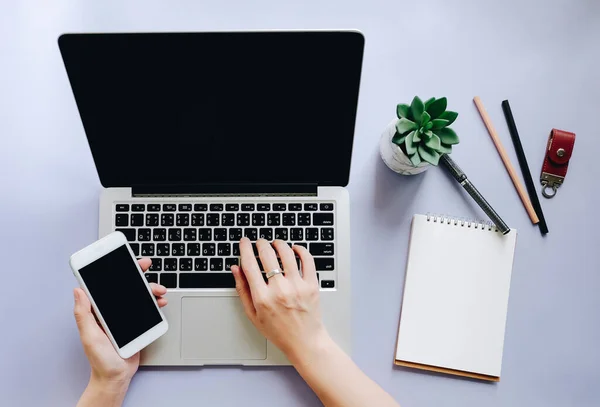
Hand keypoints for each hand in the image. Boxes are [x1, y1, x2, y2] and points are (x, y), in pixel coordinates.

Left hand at [73, 258, 167, 387]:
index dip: (115, 269)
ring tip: (158, 290)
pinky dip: (156, 302)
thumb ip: (83, 313)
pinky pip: (148, 308)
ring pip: (140, 295)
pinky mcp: (138, 323)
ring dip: (150, 288)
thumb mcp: (89, 335)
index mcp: (99, 310)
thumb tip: (77, 291)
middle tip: (145, 265)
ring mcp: (126, 316)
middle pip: (126, 286)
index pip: (107, 285)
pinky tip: (160, 301)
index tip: (123, 259)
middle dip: (137, 273)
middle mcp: (113, 310)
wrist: (116, 377)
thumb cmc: (100, 359)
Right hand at [231, 238, 330, 362]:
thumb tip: (236, 269)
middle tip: (260, 242)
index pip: (250, 265)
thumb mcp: (253, 314)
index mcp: (263, 298)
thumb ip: (243, 290)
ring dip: (279, 244)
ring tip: (275, 244)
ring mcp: (297, 286)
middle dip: (261, 243)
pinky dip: (300, 250)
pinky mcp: (312, 285)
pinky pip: (307, 260)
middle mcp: (280, 290)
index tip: (244, 242)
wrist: (305, 341)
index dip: (245, 249)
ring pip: (287, 253)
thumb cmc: (279, 331)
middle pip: (267, 255)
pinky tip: (294, 249)